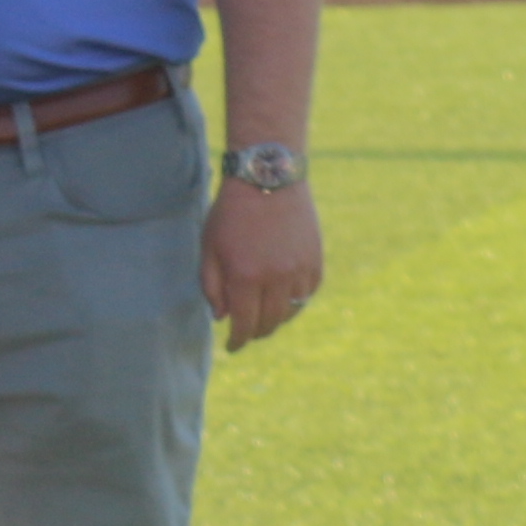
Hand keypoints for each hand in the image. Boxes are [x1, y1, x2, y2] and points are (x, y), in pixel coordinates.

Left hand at [204, 176, 323, 349]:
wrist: (268, 178)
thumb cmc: (231, 213)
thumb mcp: (209, 247)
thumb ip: (211, 286)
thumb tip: (222, 318)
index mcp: (245, 277)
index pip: (244, 325)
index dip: (237, 340)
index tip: (232, 346)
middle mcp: (276, 278)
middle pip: (269, 323)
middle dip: (255, 332)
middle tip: (247, 332)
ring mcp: (299, 270)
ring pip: (290, 312)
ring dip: (276, 319)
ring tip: (264, 315)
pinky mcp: (315, 262)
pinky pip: (307, 294)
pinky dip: (294, 301)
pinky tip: (282, 297)